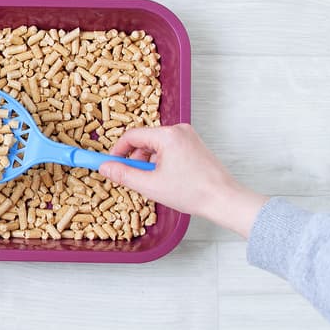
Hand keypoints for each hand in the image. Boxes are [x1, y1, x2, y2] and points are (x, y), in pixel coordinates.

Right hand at [98, 124, 267, 237]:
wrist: (224, 199)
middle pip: (144, 140)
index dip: (117, 151)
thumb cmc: (192, 192)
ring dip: (148, 162)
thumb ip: (124, 174)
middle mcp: (179, 130)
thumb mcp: (150, 185)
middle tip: (132, 177)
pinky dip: (161, 162)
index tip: (109, 163)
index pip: (132, 136)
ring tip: (153, 182)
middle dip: (134, 158)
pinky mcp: (194, 145)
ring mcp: (189, 137)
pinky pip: (169, 149)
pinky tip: (166, 179)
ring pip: (156, 145)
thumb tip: (105, 167)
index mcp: (167, 135)